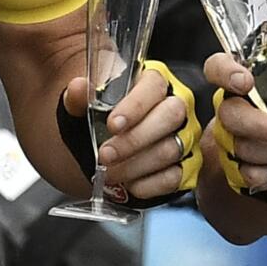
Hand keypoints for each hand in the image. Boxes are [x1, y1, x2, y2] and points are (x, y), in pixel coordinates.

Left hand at [62, 61, 200, 201]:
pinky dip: (148, 184)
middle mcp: (177, 105)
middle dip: (135, 139)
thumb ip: (80, 96)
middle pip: (170, 116)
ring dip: (136, 165)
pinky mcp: (188, 165)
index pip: (153, 86)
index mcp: (155, 81)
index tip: (112, 125)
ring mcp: (186, 135)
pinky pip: (175, 177)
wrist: (112, 144)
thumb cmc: (105, 118)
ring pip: (171, 149)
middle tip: (105, 155)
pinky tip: (128, 184)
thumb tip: (78, 88)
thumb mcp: (87, 104)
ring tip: (109, 172)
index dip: (134, 106)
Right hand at [202, 52, 266, 195]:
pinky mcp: (238, 170)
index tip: (246, 82)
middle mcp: (228, 110)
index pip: (217, 67)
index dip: (225, 73)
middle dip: (265, 126)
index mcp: (238, 81)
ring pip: (245, 150)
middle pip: (231, 116)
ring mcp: (229, 142)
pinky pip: (257, 177)